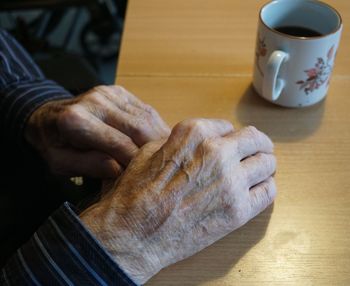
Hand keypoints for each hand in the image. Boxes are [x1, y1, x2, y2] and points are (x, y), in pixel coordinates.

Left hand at [25, 85, 169, 177]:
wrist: (46, 115)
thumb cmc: (54, 144)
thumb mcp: (61, 163)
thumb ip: (89, 165)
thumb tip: (120, 169)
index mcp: (77, 121)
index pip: (120, 144)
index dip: (139, 163)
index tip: (150, 178)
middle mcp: (96, 101)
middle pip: (139, 128)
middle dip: (156, 149)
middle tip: (167, 168)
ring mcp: (109, 93)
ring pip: (146, 117)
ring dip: (160, 137)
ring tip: (170, 155)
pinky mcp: (119, 91)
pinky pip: (145, 109)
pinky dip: (155, 126)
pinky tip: (160, 140)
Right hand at [80, 119, 275, 283]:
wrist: (134, 233)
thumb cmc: (137, 193)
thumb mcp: (150, 151)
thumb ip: (180, 142)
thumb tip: (198, 144)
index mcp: (194, 134)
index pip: (227, 126)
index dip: (227, 136)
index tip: (228, 144)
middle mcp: (217, 152)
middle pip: (255, 139)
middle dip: (257, 144)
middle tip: (256, 151)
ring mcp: (231, 181)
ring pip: (267, 163)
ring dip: (263, 165)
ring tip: (257, 171)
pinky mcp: (238, 210)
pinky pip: (268, 191)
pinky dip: (265, 187)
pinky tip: (257, 189)